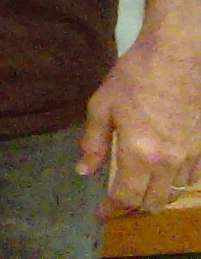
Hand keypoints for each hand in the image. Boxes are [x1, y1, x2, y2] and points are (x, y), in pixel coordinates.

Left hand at [79, 35, 200, 217]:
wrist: (175, 58)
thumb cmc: (133, 78)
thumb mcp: (102, 105)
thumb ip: (93, 142)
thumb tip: (84, 171)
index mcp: (139, 153)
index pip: (127, 196)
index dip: (112, 209)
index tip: (101, 215)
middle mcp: (168, 162)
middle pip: (153, 202)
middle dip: (133, 207)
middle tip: (118, 201)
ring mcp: (190, 156)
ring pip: (174, 193)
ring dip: (156, 197)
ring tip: (139, 190)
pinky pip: (192, 179)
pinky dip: (177, 185)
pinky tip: (164, 176)